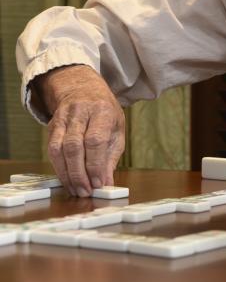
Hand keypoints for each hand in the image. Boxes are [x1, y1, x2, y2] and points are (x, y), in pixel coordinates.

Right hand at [34, 66, 125, 196]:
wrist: (82, 89)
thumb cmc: (105, 113)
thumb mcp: (117, 130)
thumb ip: (111, 157)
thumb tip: (107, 183)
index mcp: (102, 111)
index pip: (95, 140)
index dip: (95, 165)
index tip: (99, 184)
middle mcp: (80, 113)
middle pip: (74, 146)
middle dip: (79, 173)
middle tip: (86, 192)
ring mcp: (63, 118)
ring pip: (58, 149)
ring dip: (66, 174)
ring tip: (76, 190)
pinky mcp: (51, 126)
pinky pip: (51, 149)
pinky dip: (58, 168)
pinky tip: (67, 180)